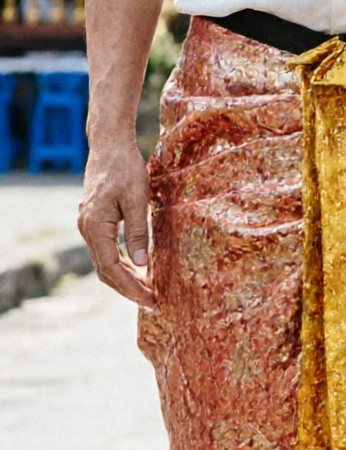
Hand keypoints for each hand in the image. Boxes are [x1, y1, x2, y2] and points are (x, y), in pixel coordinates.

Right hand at [78, 138, 154, 308]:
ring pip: (105, 262)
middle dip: (129, 289)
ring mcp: (88, 226)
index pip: (113, 268)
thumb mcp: (137, 199)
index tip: (151, 300)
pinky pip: (106, 251)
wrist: (108, 146)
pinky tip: (139, 270)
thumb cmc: (125, 169)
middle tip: (153, 304)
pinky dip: (122, 264)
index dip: (132, 287)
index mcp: (95, 226)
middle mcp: (87, 229)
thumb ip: (139, 232)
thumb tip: (143, 264)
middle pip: (106, 270)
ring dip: (125, 279)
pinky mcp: (94, 221)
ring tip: (149, 292)